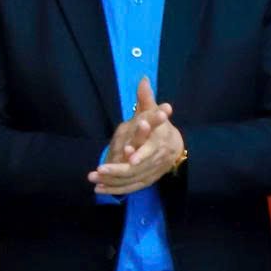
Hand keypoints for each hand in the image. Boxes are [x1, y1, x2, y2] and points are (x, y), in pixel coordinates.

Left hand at [90, 78, 184, 194]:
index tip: (126, 154)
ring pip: (132, 180)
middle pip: (136, 169)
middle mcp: (156, 161)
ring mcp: (152, 173)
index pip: (149, 151)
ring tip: (94, 180)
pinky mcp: (147, 181)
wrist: (177, 147)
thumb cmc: (161, 128)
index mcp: (159, 144)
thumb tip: (143, 79)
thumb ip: (147, 99)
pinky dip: (116, 190)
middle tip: (98, 170)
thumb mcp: (154, 112)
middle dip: (117, 171)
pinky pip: (131, 188)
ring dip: (112, 182)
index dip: (138, 154)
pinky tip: (100, 190)